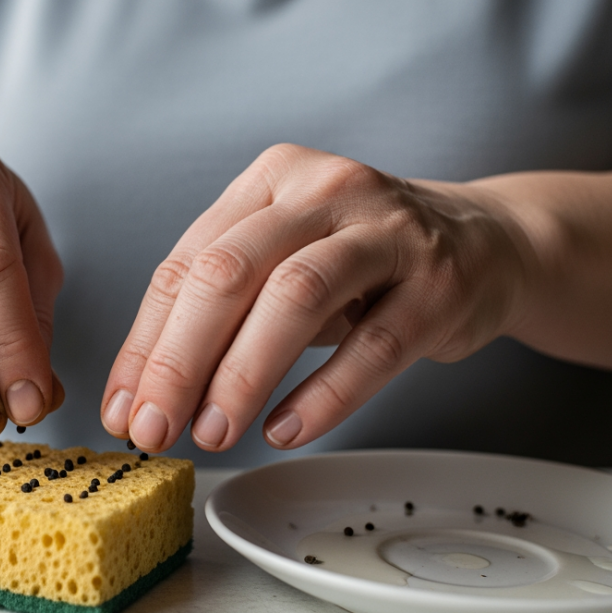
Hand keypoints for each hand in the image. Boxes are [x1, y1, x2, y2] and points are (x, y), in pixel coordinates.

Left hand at [101, 144, 537, 451]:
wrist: (487, 242)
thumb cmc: (364, 263)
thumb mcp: (286, 261)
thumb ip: (222, 312)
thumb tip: (144, 396)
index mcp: (272, 179)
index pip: (187, 263)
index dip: (146, 342)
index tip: (123, 409)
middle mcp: (325, 190)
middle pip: (230, 272)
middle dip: (179, 360)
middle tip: (154, 430)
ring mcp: (387, 232)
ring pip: (295, 298)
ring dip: (243, 375)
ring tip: (214, 433)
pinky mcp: (438, 283)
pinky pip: (374, 345)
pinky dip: (324, 395)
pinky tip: (286, 430)